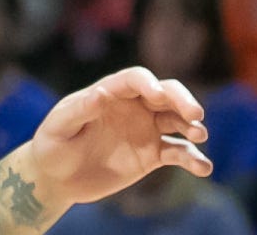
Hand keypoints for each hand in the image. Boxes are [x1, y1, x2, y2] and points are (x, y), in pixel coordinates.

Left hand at [24, 66, 210, 210]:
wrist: (58, 176)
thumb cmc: (52, 144)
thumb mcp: (60, 125)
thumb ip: (81, 110)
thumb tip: (103, 92)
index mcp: (110, 92)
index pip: (135, 79)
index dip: (148, 83)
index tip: (157, 95)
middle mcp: (133, 107)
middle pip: (166, 94)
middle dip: (182, 100)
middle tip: (195, 114)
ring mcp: (146, 129)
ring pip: (177, 121)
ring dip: (192, 126)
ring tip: (198, 135)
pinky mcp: (153, 155)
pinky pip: (179, 152)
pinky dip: (193, 158)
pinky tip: (203, 168)